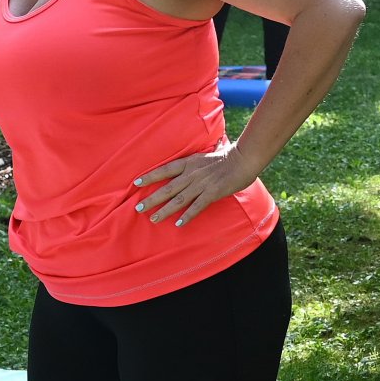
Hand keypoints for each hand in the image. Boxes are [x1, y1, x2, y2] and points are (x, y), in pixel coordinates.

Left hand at [132, 139, 257, 227]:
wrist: (243, 159)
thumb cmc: (226, 157)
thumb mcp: (204, 156)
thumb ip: (193, 163)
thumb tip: (184, 167)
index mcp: (189, 162)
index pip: (165, 169)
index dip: (150, 176)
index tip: (136, 183)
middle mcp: (192, 173)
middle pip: (168, 188)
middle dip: (152, 198)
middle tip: (139, 207)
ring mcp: (201, 184)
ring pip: (179, 199)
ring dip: (165, 210)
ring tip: (154, 218)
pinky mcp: (212, 193)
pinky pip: (197, 207)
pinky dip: (187, 216)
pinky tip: (178, 224)